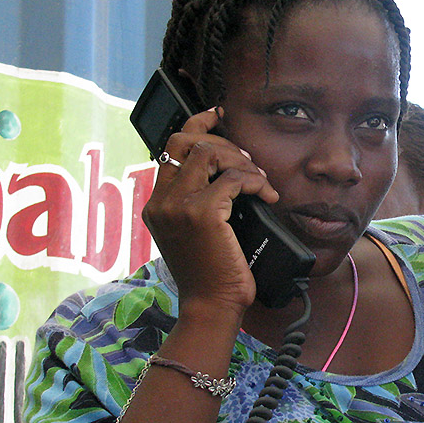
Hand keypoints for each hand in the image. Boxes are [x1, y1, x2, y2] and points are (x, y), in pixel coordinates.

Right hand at [142, 108, 278, 318]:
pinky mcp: (201, 213)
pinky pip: (234, 179)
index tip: (218, 115)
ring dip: (242, 162)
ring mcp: (177, 206)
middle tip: (249, 161)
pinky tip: (267, 197)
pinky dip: (256, 182)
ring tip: (259, 181)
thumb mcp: (195, 235)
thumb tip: (229, 174)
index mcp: (156, 204)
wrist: (210, 306)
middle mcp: (161, 201)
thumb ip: (198, 203)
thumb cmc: (211, 276)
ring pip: (211, 155)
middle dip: (225, 143)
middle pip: (189, 142)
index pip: (170, 148)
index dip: (196, 125)